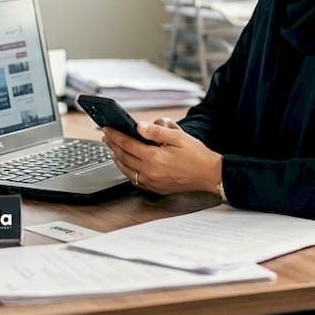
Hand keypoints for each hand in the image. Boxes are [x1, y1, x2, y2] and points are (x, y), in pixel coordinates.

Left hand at [102, 117, 220, 195]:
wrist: (209, 175)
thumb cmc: (196, 154)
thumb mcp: (178, 137)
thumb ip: (157, 131)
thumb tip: (138, 126)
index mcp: (154, 157)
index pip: (127, 144)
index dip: (115, 135)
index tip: (106, 128)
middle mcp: (150, 172)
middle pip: (123, 157)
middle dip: (112, 145)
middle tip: (106, 136)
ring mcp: (152, 182)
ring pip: (126, 170)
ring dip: (117, 158)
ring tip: (113, 149)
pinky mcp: (156, 189)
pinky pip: (135, 180)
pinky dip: (127, 171)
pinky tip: (127, 165)